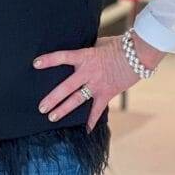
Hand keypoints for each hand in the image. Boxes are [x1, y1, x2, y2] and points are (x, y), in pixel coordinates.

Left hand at [33, 34, 164, 131]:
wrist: (139, 55)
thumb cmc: (120, 45)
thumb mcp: (99, 43)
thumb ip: (87, 51)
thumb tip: (80, 53)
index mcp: (85, 56)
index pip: (62, 57)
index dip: (49, 60)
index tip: (35, 64)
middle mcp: (88, 72)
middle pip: (66, 87)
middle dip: (52, 98)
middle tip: (40, 107)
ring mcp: (97, 84)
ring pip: (77, 99)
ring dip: (64, 109)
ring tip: (52, 118)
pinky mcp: (107, 93)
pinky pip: (97, 110)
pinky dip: (92, 121)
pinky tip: (86, 131)